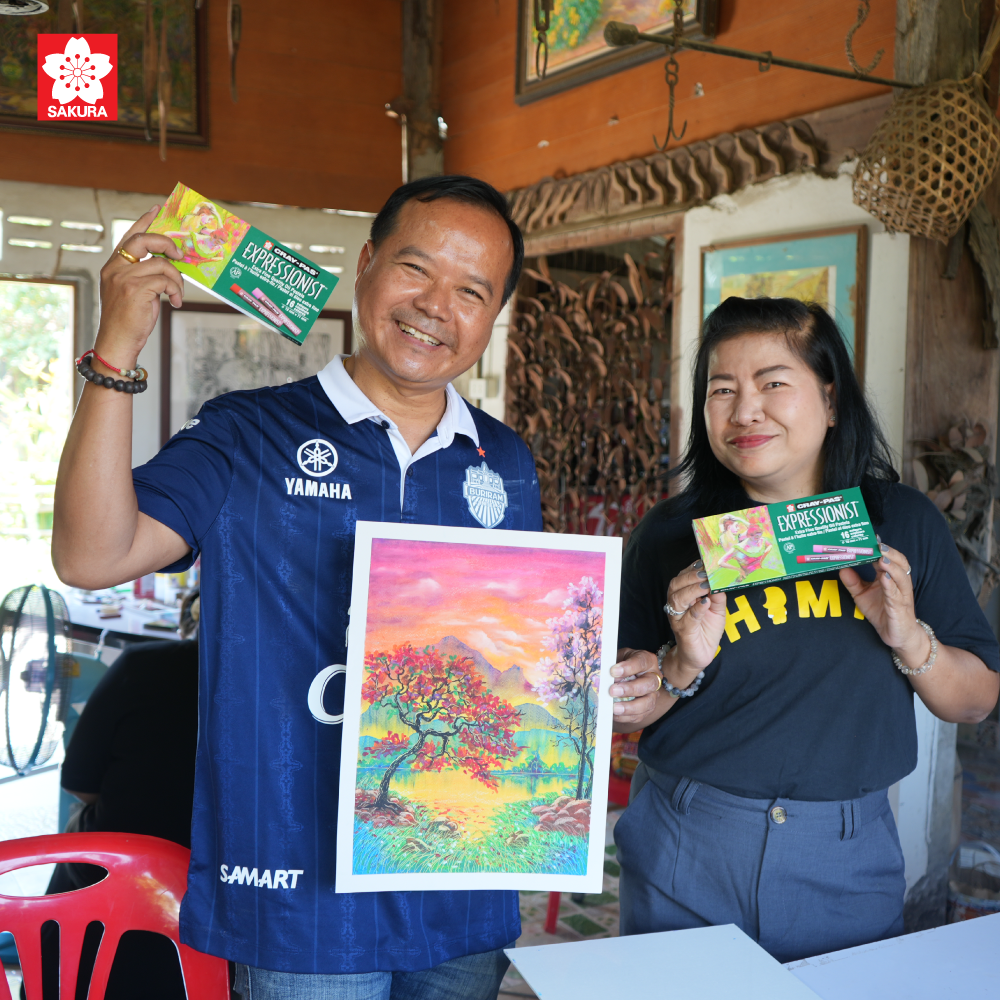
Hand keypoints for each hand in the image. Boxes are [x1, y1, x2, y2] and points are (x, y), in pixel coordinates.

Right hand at [94, 207, 184, 368]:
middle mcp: (116, 268)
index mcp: (113, 266)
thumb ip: (142, 274)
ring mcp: (124, 277)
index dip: (144, 221)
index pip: (129, 236)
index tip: (157, 209)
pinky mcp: (135, 289)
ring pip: (161, 264)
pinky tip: (175, 302)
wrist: (117, 341)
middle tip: (179, 255)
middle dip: (166, 243)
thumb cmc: (128, 319)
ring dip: (176, 279)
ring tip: (177, 294)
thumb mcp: (132, 291)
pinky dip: (176, 290)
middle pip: (144, 239)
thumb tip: (167, 264)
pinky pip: (165, 280)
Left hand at [611, 647, 663, 730]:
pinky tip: (614, 714)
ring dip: (629, 707)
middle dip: (630, 689)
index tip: (613, 671)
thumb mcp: (618, 658)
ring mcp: (653, 694)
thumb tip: (603, 674)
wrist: (626, 676)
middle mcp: (654, 678)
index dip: (628, 667)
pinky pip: (640, 716)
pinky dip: (626, 717)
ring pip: (647, 703)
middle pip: (649, 684)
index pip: (641, 662)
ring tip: (614, 708)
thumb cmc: (621, 664)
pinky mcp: (647, 708)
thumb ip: (613, 664)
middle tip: (613, 691)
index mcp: (648, 661)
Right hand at [664, 560, 727, 671]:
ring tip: (705, 585)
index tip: (704, 562)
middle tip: (705, 573)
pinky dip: (696, 609)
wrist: (699, 655)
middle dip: (690, 576)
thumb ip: (717, 595)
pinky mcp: (684, 631)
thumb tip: (721, 580)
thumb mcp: (716, 609)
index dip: (692, 569)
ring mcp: (678, 618)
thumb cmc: (705, 630)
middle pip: (676, 585)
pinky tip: (705, 602)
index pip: (682, 577)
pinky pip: (688, 618)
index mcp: (682, 596)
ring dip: (692, 590)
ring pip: (678, 599)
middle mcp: (676, 605)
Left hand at [839, 539, 929, 666]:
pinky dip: (891, 586)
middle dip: (890, 552)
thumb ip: (852, 582)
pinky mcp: (900, 608)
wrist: (897, 635)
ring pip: (901, 577)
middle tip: (878, 543)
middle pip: (899, 563)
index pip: (887, 558)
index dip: (880, 548)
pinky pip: (896, 595)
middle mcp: (898, 583)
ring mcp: (901, 595)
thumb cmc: (882, 611)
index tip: (870, 537)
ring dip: (892, 566)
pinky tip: (885, 579)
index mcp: (889, 577)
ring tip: (882, 558)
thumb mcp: (861, 595)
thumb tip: (841, 567)